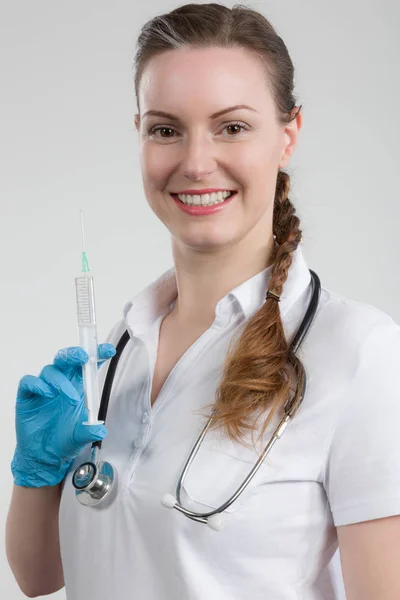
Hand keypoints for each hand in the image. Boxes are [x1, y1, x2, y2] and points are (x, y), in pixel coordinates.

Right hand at [11, 343, 115, 486]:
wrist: (43, 456)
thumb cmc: (64, 440)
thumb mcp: (81, 437)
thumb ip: (90, 431)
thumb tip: (100, 430)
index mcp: (78, 387)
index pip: (88, 366)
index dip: (97, 354)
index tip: (109, 350)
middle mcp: (61, 383)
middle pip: (66, 359)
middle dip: (75, 354)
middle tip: (83, 357)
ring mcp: (44, 388)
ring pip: (50, 370)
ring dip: (61, 381)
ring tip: (70, 398)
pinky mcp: (27, 396)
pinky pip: (29, 382)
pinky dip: (38, 385)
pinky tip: (47, 394)